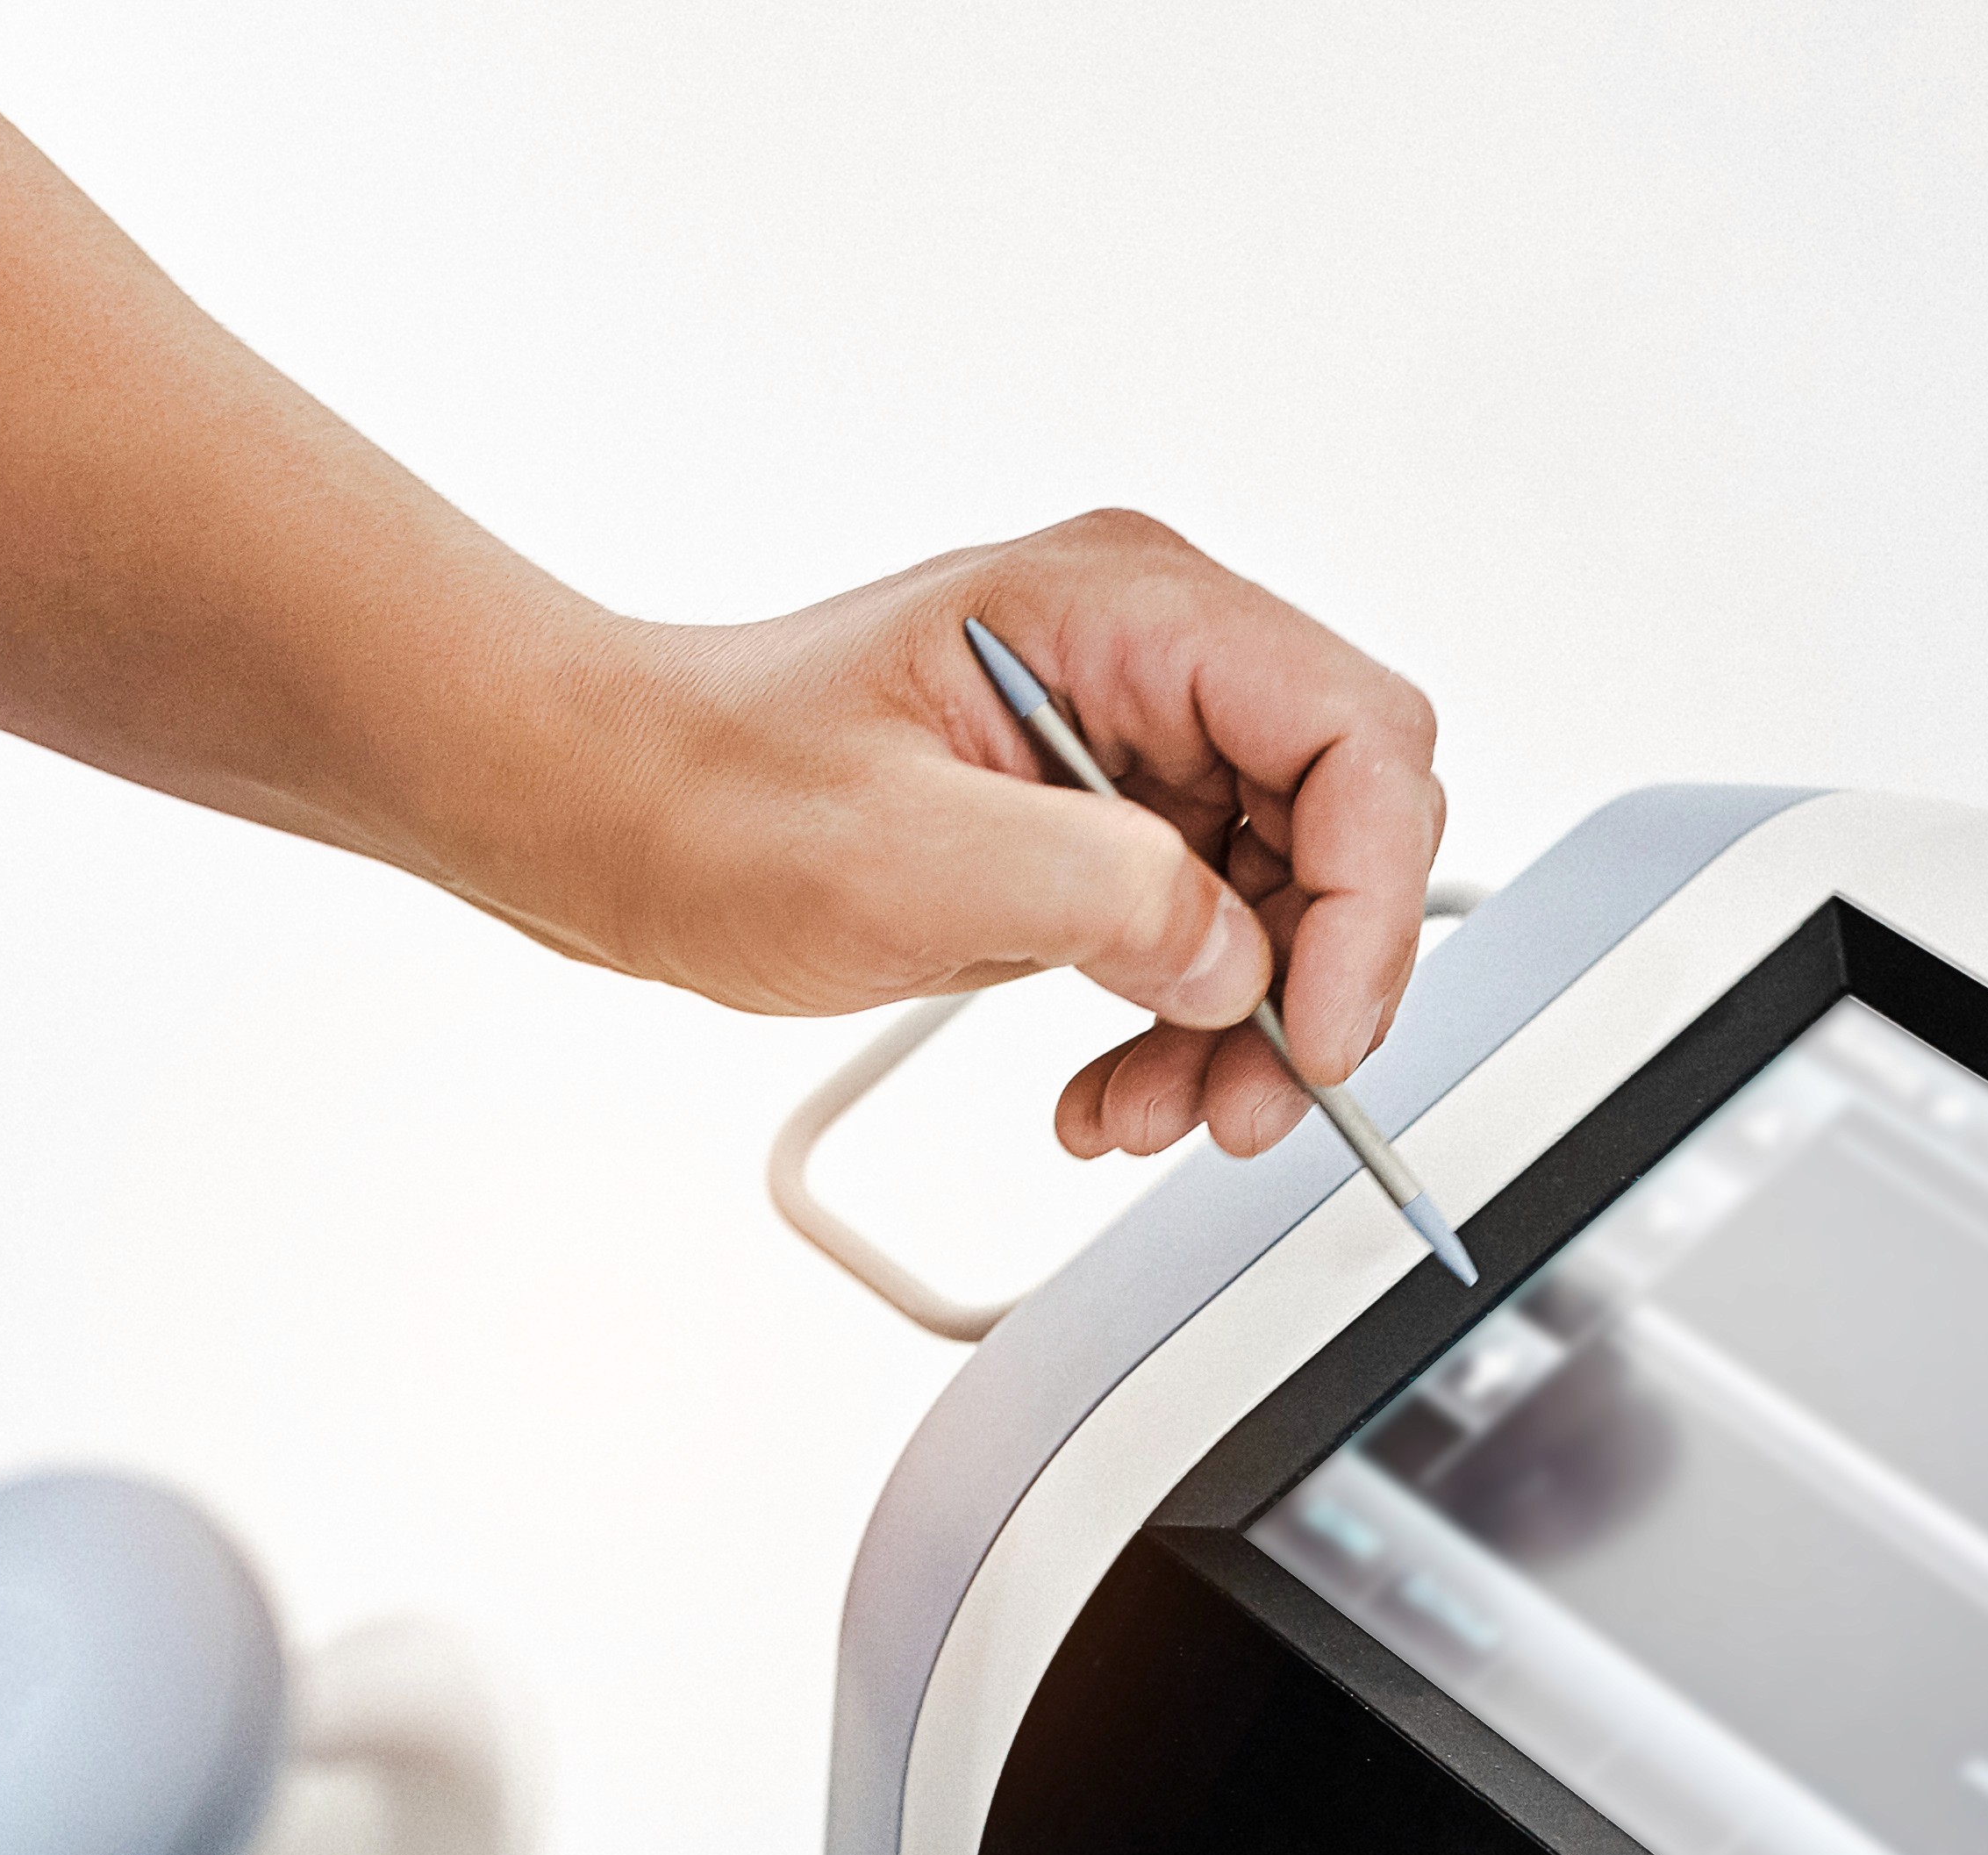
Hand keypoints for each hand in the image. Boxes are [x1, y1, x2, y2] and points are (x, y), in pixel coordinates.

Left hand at [508, 511, 1447, 1167]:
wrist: (619, 814)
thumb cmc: (714, 793)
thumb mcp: (901, 854)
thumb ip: (1097, 895)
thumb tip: (1236, 960)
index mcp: (1122, 605)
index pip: (1352, 734)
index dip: (1368, 896)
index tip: (1321, 1030)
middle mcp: (1152, 656)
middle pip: (1346, 821)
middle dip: (1314, 979)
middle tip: (1248, 1102)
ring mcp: (1139, 741)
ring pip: (1291, 901)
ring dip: (1243, 1033)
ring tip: (1148, 1116)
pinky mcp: (1111, 825)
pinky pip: (1213, 937)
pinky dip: (1185, 1031)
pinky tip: (1112, 1090)